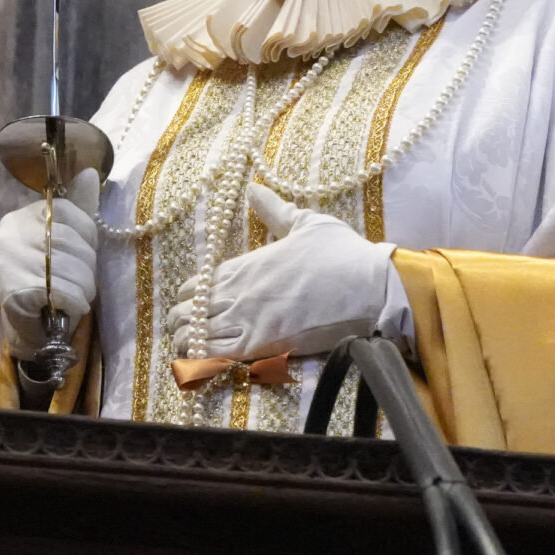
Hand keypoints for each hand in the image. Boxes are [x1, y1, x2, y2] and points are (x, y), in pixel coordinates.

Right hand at [0, 169, 100, 356]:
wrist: (28, 328)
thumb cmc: (52, 281)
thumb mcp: (68, 242)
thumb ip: (78, 209)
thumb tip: (90, 173)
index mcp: (22, 216)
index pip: (69, 212)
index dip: (87, 238)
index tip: (83, 258)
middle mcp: (9, 233)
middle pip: (70, 240)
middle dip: (86, 268)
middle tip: (79, 284)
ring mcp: (8, 261)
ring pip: (69, 267)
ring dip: (83, 289)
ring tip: (73, 297)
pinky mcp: (12, 290)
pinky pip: (61, 290)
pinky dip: (73, 303)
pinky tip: (65, 308)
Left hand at [166, 184, 392, 361]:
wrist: (370, 287)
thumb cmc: (342, 254)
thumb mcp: (306, 222)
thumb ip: (274, 209)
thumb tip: (253, 188)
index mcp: (245, 264)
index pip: (195, 284)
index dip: (191, 297)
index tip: (199, 305)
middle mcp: (238, 291)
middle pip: (188, 312)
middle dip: (184, 323)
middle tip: (195, 333)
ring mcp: (247, 318)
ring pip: (195, 337)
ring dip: (190, 344)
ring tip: (196, 352)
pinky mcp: (262, 345)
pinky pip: (216, 356)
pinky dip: (204, 361)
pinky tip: (204, 365)